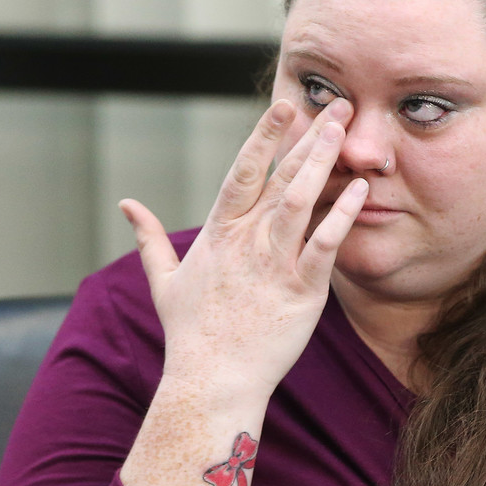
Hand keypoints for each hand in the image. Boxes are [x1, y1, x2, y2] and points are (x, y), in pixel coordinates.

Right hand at [119, 97, 367, 401]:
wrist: (211, 380)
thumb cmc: (190, 334)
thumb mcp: (163, 280)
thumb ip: (149, 238)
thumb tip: (126, 206)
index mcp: (220, 232)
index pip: (243, 171)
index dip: (264, 135)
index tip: (285, 105)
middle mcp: (247, 240)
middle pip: (281, 176)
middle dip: (311, 137)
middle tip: (338, 105)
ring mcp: (273, 263)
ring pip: (300, 199)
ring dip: (325, 162)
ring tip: (347, 131)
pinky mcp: (301, 290)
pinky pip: (324, 245)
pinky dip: (342, 215)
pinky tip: (359, 190)